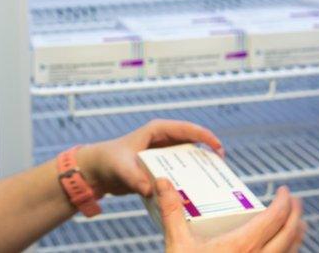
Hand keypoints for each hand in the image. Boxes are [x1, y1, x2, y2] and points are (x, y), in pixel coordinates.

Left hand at [76, 119, 223, 197]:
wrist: (97, 170)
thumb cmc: (107, 161)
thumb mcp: (121, 168)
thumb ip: (135, 179)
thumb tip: (151, 189)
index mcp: (157, 130)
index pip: (186, 129)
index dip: (205, 136)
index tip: (218, 148)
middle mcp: (163, 139)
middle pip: (192, 142)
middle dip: (208, 153)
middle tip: (221, 169)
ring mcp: (163, 152)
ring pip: (188, 156)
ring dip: (200, 166)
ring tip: (214, 180)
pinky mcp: (161, 165)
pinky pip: (180, 169)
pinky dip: (189, 176)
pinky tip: (196, 189)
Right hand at [158, 180, 305, 251]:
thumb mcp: (178, 243)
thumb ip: (172, 211)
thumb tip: (162, 182)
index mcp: (243, 245)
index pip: (275, 218)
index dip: (284, 202)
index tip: (285, 191)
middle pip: (290, 233)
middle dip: (296, 214)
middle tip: (295, 202)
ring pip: (291, 251)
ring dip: (296, 235)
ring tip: (296, 224)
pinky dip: (289, 252)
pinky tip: (284, 249)